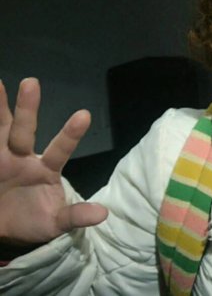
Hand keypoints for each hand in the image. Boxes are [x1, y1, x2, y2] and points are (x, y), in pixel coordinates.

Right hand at [0, 78, 107, 248]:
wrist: (4, 227)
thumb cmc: (34, 219)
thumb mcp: (55, 222)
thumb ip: (75, 216)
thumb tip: (103, 214)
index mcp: (45, 169)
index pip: (60, 149)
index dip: (71, 135)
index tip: (84, 115)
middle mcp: (22, 156)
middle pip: (24, 130)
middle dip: (27, 108)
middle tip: (31, 82)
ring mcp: (1, 155)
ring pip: (0, 128)